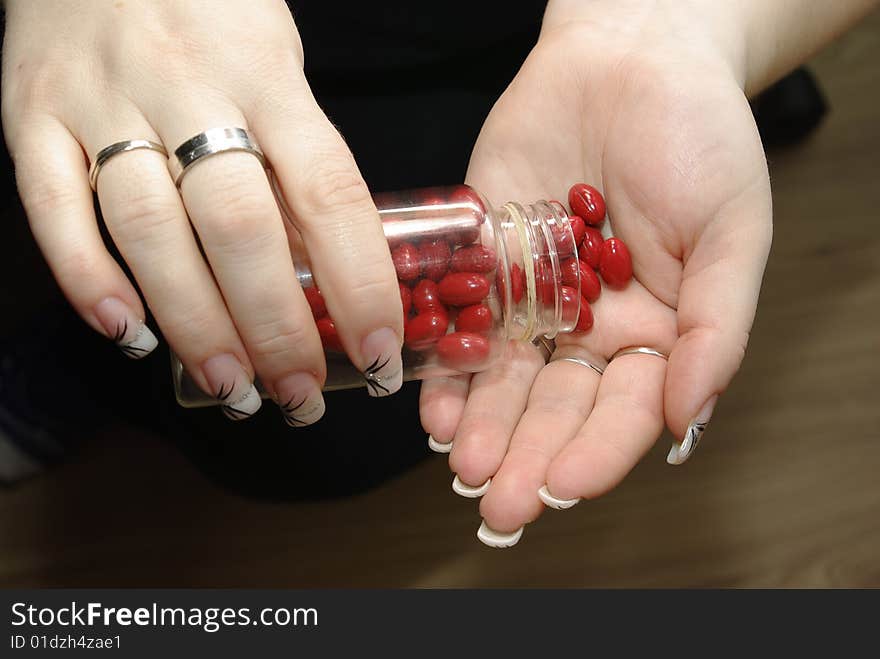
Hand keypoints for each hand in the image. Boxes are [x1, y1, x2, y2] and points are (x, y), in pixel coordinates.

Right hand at [1, 0, 403, 423]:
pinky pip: (51, 205)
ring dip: (192, 322)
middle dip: (276, 326)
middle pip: (238, 226)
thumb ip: (296, 154)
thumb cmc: (209, 10)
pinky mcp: (32, 114)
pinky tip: (127, 333)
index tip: (379, 351)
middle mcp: (187, 86)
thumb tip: (326, 268)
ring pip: (148, 228)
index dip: (360, 282)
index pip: (328, 191)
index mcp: (267, 73)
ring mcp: (102, 100)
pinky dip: (88, 278)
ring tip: (229, 386)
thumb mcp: (277, 62)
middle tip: (300, 396)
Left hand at [420, 1, 771, 542]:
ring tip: (461, 465)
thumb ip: (718, 324)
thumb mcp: (733, 227)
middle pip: (558, 408)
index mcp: (658, 331)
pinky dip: (449, 364)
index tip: (565, 486)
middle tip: (499, 505)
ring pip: (506, 379)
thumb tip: (692, 417)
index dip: (597, 451)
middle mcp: (592, 328)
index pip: (626, 411)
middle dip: (529, 457)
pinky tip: (433, 403)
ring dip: (483, 426)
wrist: (628, 56)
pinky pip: (464, 323)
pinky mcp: (487, 263)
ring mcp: (535, 299)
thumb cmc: (699, 135)